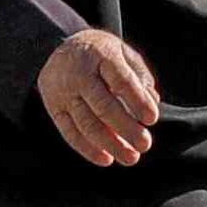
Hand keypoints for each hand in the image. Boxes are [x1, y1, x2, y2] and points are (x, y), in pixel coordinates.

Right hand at [37, 28, 160, 170]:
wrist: (57, 48)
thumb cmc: (99, 54)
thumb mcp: (121, 51)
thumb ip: (139, 75)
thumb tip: (152, 102)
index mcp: (101, 55)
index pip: (121, 81)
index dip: (137, 101)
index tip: (152, 119)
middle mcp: (79, 73)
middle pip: (103, 106)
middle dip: (126, 128)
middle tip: (145, 144)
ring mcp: (64, 91)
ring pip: (87, 124)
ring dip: (111, 144)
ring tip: (130, 157)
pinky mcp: (53, 107)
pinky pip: (69, 132)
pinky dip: (88, 149)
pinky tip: (106, 158)